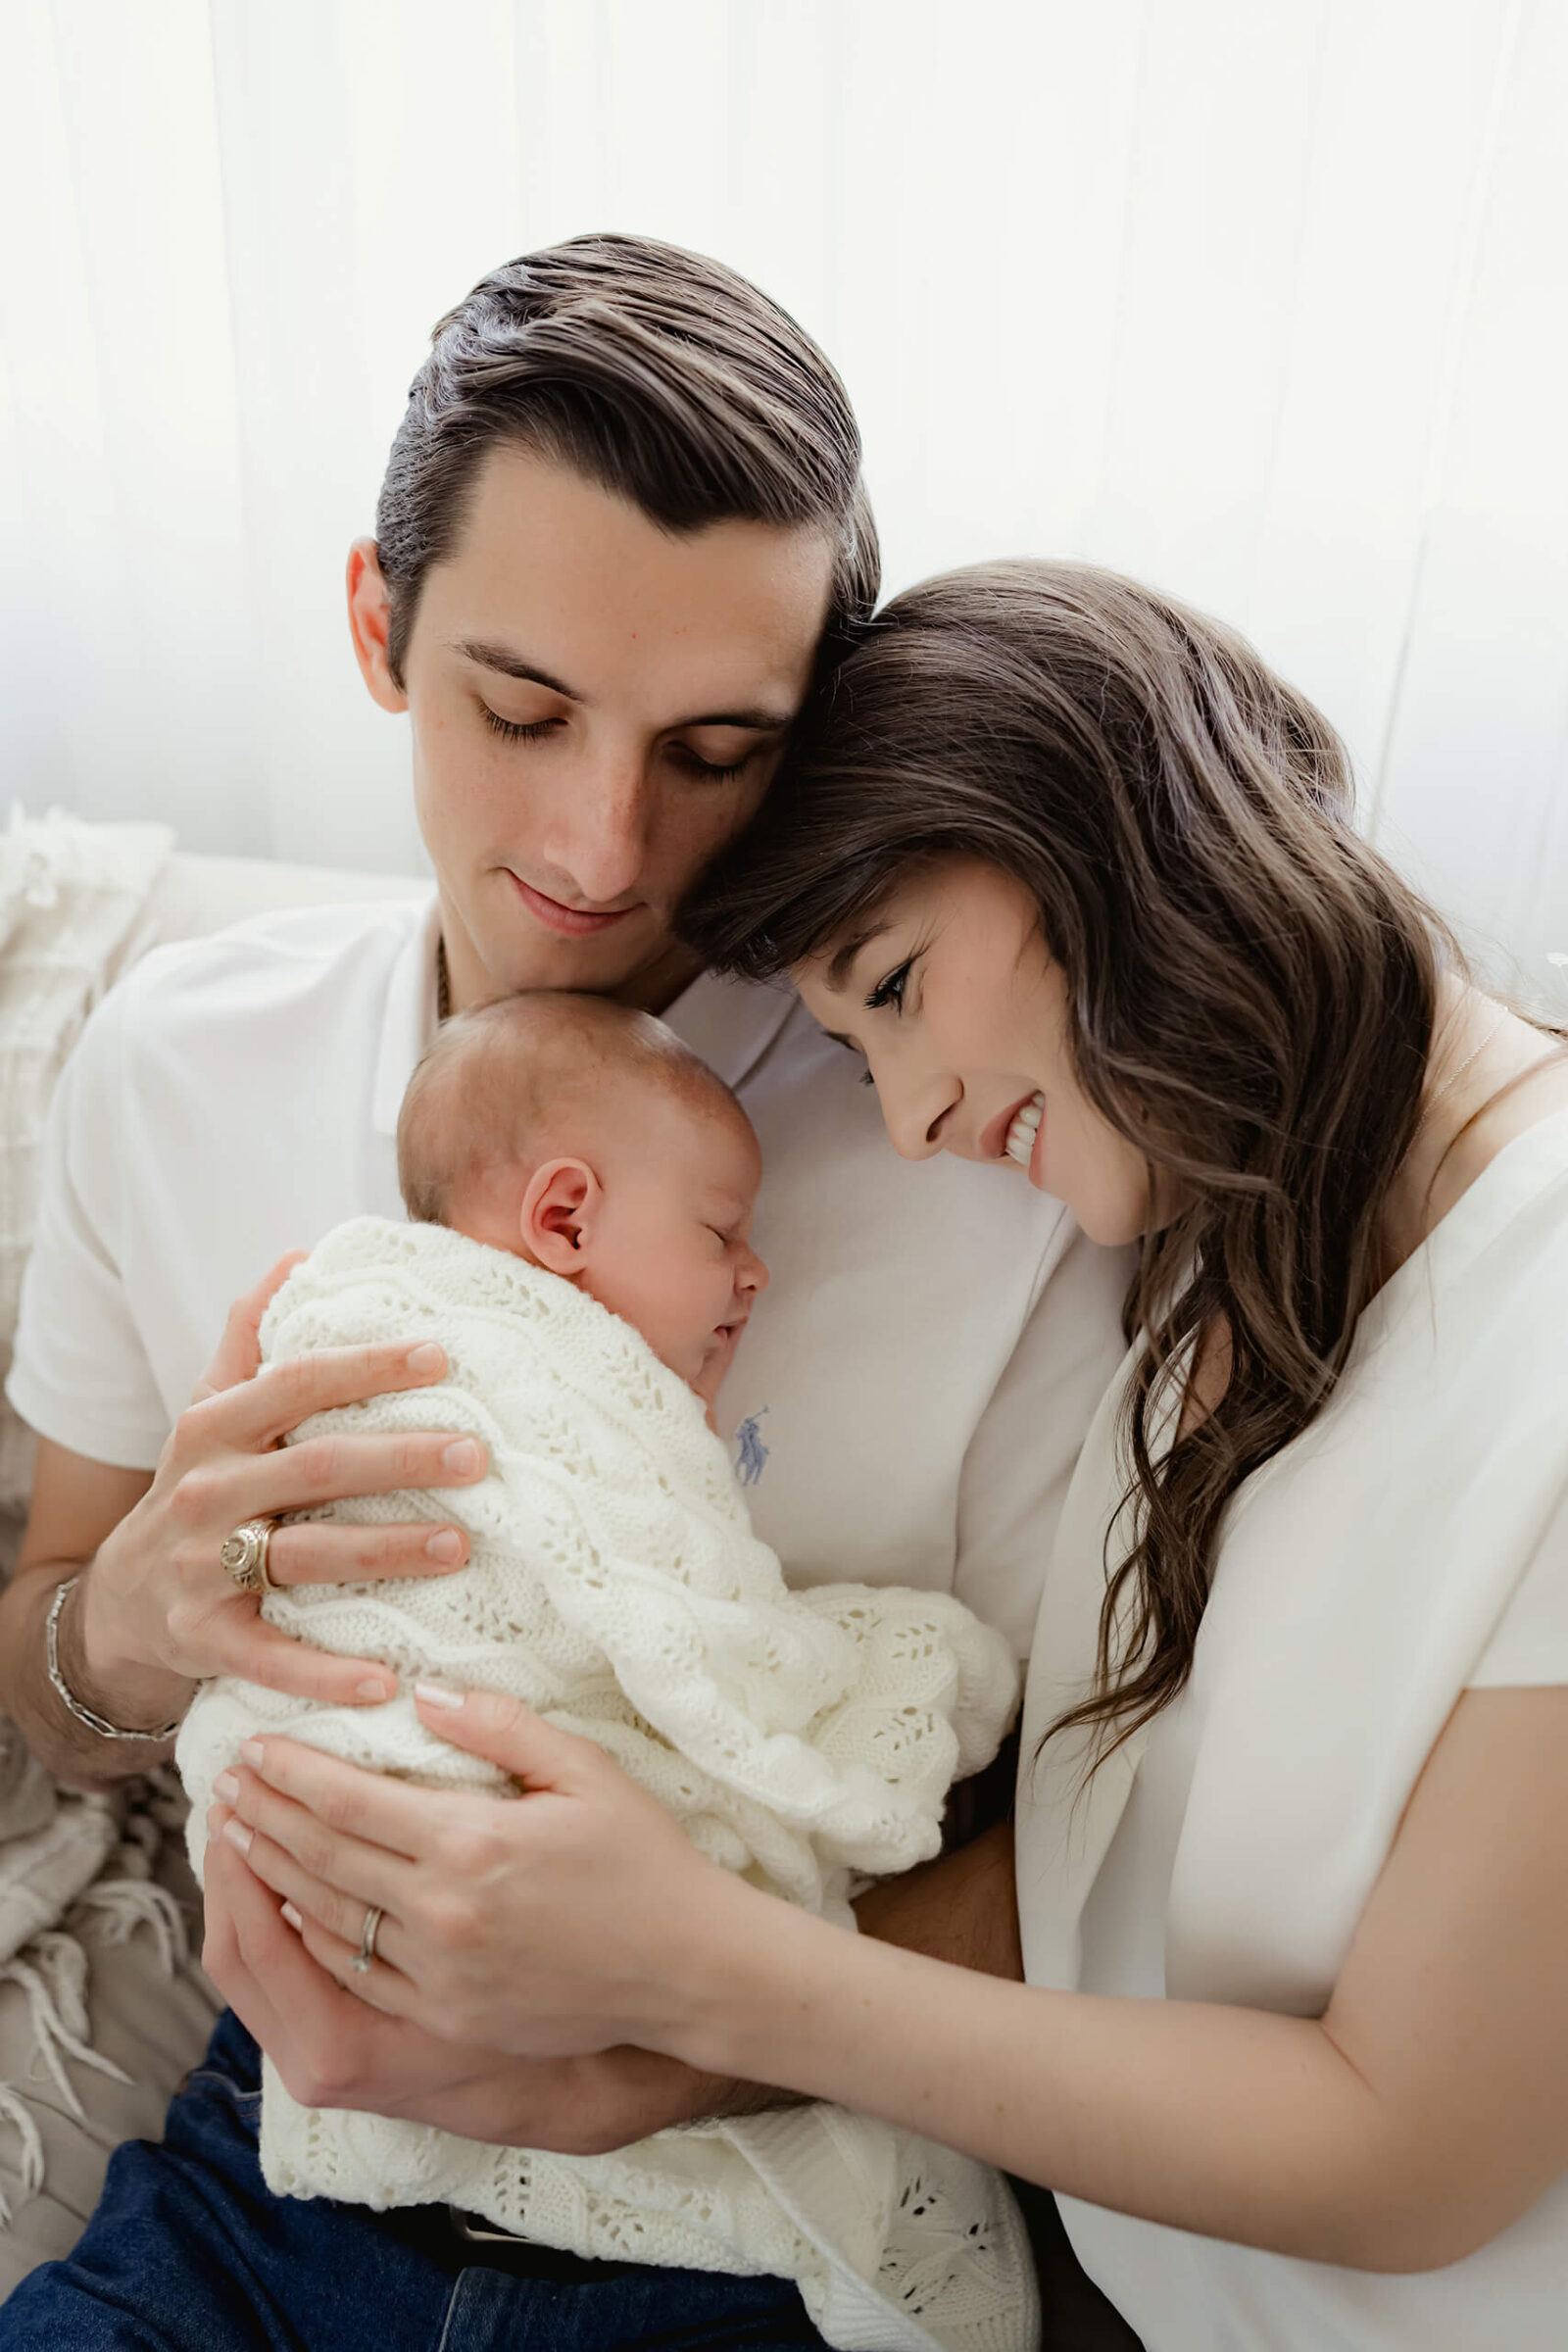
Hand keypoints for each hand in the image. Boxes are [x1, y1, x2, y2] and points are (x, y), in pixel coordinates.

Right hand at [78, 1255, 488, 1727]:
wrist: (115, 1604)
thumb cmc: (195, 1492)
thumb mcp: (208, 1411)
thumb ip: (250, 1337)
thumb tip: (298, 1255)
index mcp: (214, 1429)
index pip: (295, 1384)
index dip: (366, 1367)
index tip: (440, 1356)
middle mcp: (208, 1493)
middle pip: (316, 1468)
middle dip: (401, 1458)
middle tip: (477, 1454)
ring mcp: (204, 1569)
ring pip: (306, 1556)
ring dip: (387, 1552)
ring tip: (461, 1544)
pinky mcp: (207, 1641)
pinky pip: (274, 1657)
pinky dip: (328, 1673)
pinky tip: (387, 1680)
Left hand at [210, 1685, 756, 2060]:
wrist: (688, 1969)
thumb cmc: (644, 1858)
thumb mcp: (584, 1770)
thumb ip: (498, 1726)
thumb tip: (421, 1694)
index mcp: (471, 1841)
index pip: (350, 1800)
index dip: (293, 1772)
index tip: (254, 1747)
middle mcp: (442, 1911)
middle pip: (324, 1856)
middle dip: (266, 1816)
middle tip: (226, 1785)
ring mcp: (441, 1973)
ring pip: (329, 1918)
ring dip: (274, 1873)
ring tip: (240, 1838)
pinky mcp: (448, 2015)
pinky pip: (359, 1974)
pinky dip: (314, 1939)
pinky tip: (293, 1911)